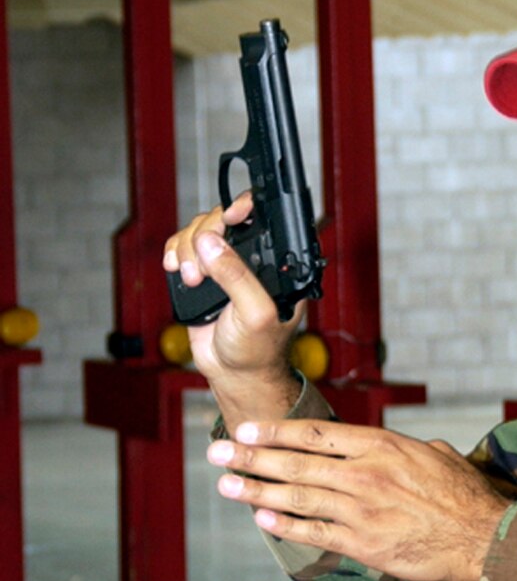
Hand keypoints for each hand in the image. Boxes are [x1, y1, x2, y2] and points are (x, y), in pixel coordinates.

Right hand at [164, 193, 301, 415]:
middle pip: (222, 218)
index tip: (231, 217)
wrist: (234, 374)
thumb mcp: (255, 313)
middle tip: (202, 272)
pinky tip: (175, 268)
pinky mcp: (203, 272)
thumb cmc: (257, 349)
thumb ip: (236, 277)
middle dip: (206, 238)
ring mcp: (225, 263)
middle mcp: (252, 256)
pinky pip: (183, 246)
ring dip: (188, 249)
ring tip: (193, 280)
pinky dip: (175, 252)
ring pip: (200, 230)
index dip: (246, 207)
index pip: (265, 217)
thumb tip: (210, 243)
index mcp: (277, 261)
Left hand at [207, 417, 506, 580]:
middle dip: (251, 458)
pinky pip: (314, 533)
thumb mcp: (435, 455)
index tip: (244, 429)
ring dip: (257, 492)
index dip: (275, 432)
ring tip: (226, 486)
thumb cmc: (464, 495)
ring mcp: (361, 510)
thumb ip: (401, 449)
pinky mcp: (363, 544)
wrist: (484, 537)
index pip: (315, 434)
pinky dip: (285, 527)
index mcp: (381, 445)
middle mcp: (365, 474)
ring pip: (297, 498)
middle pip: (295, 464)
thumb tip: (388, 447)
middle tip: (216, 454)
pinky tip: (260, 520)